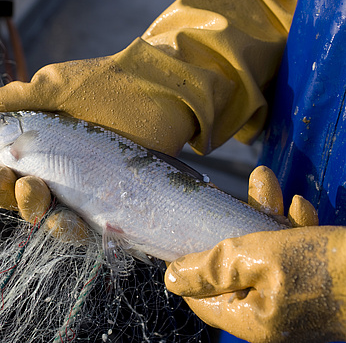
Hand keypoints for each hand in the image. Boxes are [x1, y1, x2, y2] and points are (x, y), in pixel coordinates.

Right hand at [0, 39, 199, 233]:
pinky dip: (61, 227)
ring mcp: (71, 187)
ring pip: (34, 210)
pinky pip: (72, 226)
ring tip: (32, 187)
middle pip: (7, 189)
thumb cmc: (106, 85)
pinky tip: (59, 219)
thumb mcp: (54, 86)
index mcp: (30, 139)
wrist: (159, 93)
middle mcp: (45, 166)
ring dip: (24, 205)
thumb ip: (12, 100)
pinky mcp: (97, 204)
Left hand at [164, 166, 345, 342]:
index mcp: (250, 318)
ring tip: (266, 182)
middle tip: (229, 191)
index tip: (186, 232)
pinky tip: (297, 206)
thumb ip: (212, 269)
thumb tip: (173, 278)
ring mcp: (295, 301)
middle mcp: (270, 314)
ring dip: (265, 217)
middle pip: (235, 268)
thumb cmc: (328, 268)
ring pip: (266, 255)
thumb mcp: (257, 259)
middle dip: (234, 224)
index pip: (202, 296)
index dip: (191, 264)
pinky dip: (291, 230)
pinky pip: (293, 258)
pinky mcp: (316, 286)